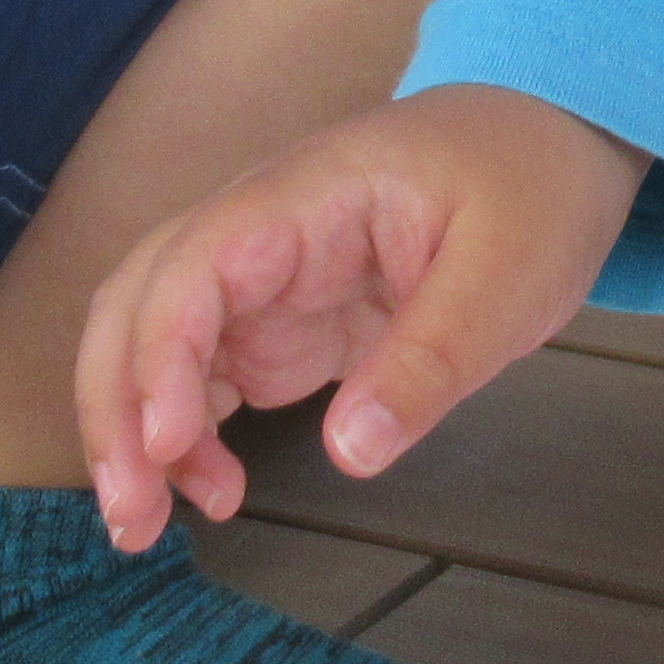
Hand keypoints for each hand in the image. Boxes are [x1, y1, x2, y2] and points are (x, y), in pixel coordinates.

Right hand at [73, 85, 645, 549]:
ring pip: (152, 341)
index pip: (195, 262)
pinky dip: (182, 433)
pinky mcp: (280, 321)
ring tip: (146, 523)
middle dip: (114, 406)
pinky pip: (200, 372)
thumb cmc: (528, 184)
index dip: (162, 352)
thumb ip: (430, 360)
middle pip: (139, 301)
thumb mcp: (511, 275)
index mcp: (310, 195)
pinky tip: (207, 488)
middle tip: (133, 512)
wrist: (548, 140)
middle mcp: (262, 231)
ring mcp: (264, 277)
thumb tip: (351, 451)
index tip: (169, 442)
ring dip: (131, 428)